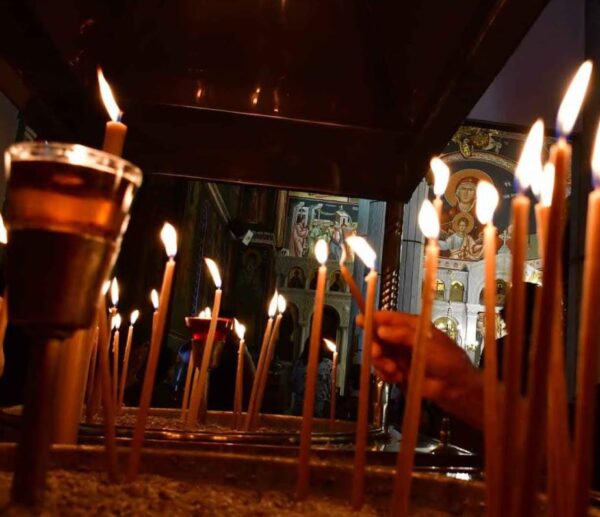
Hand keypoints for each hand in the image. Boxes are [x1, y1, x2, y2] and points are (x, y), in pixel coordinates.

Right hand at [357, 311, 482, 428]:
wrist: (456, 388)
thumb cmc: (446, 360)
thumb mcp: (427, 344)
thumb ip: (403, 335)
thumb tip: (381, 331)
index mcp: (411, 326)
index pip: (389, 318)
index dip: (374, 319)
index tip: (360, 320)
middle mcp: (403, 340)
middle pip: (379, 337)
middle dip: (375, 345)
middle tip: (377, 353)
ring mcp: (400, 356)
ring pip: (379, 355)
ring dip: (381, 363)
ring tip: (393, 370)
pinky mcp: (399, 372)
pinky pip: (383, 371)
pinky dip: (386, 374)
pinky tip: (396, 377)